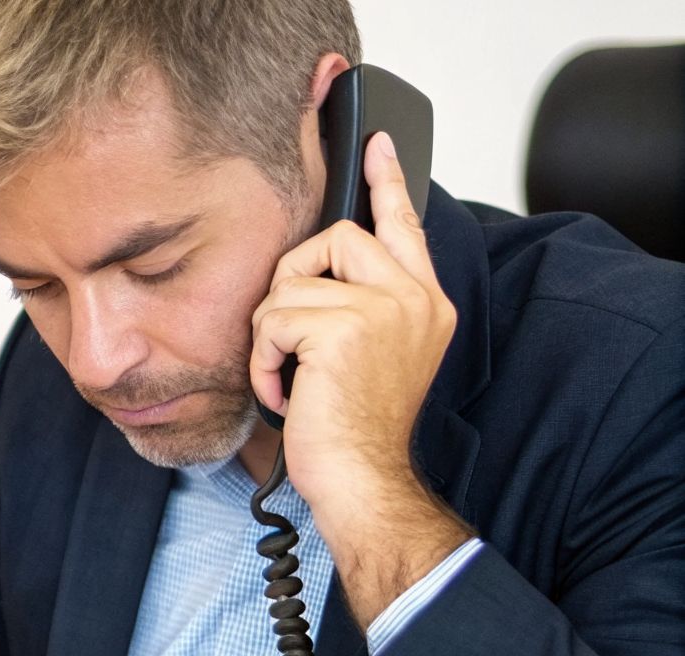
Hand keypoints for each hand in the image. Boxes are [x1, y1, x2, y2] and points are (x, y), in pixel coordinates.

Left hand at [249, 130, 457, 519]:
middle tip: (292, 337)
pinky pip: (273, 319)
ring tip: (292, 378)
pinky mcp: (345, 329)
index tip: (376, 143)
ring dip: (272, 336)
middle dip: (293, 282)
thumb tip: (317, 267)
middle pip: (334, 236)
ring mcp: (385, 310)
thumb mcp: (370, 355)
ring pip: (291, 283)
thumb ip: (361, 304)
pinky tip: (284, 393)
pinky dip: (263, 361)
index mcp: (424, 302)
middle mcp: (414, 298)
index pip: (404, 225)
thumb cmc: (355, 428)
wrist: (363, 479)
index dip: (386, 181)